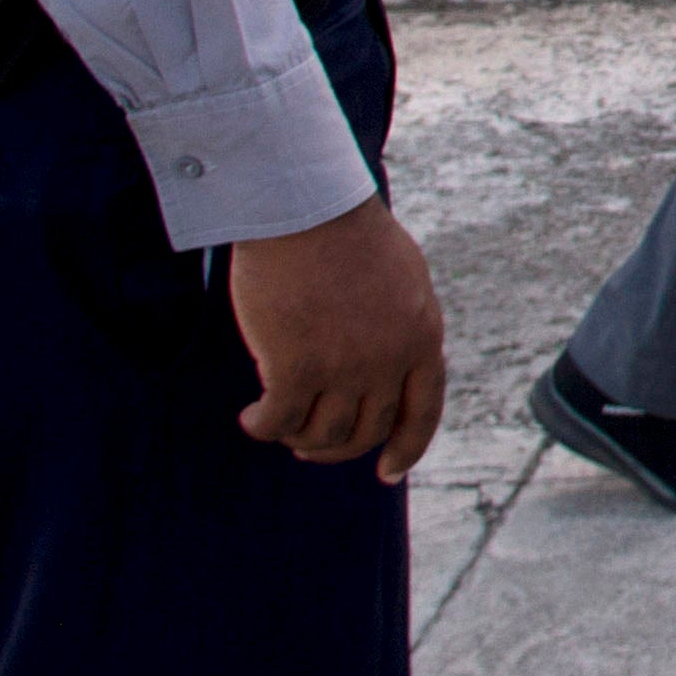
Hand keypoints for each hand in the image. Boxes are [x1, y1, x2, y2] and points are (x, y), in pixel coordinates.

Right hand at [231, 195, 446, 479]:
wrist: (304, 204)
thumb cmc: (346, 230)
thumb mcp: (400, 277)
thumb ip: (402, 325)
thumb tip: (393, 368)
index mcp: (422, 335)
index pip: (422, 412)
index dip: (406, 448)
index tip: (386, 471)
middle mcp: (389, 359)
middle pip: (366, 431)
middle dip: (336, 447)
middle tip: (309, 444)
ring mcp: (344, 367)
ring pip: (322, 434)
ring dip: (298, 438)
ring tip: (278, 424)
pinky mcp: (296, 367)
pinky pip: (279, 420)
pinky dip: (264, 425)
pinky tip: (253, 417)